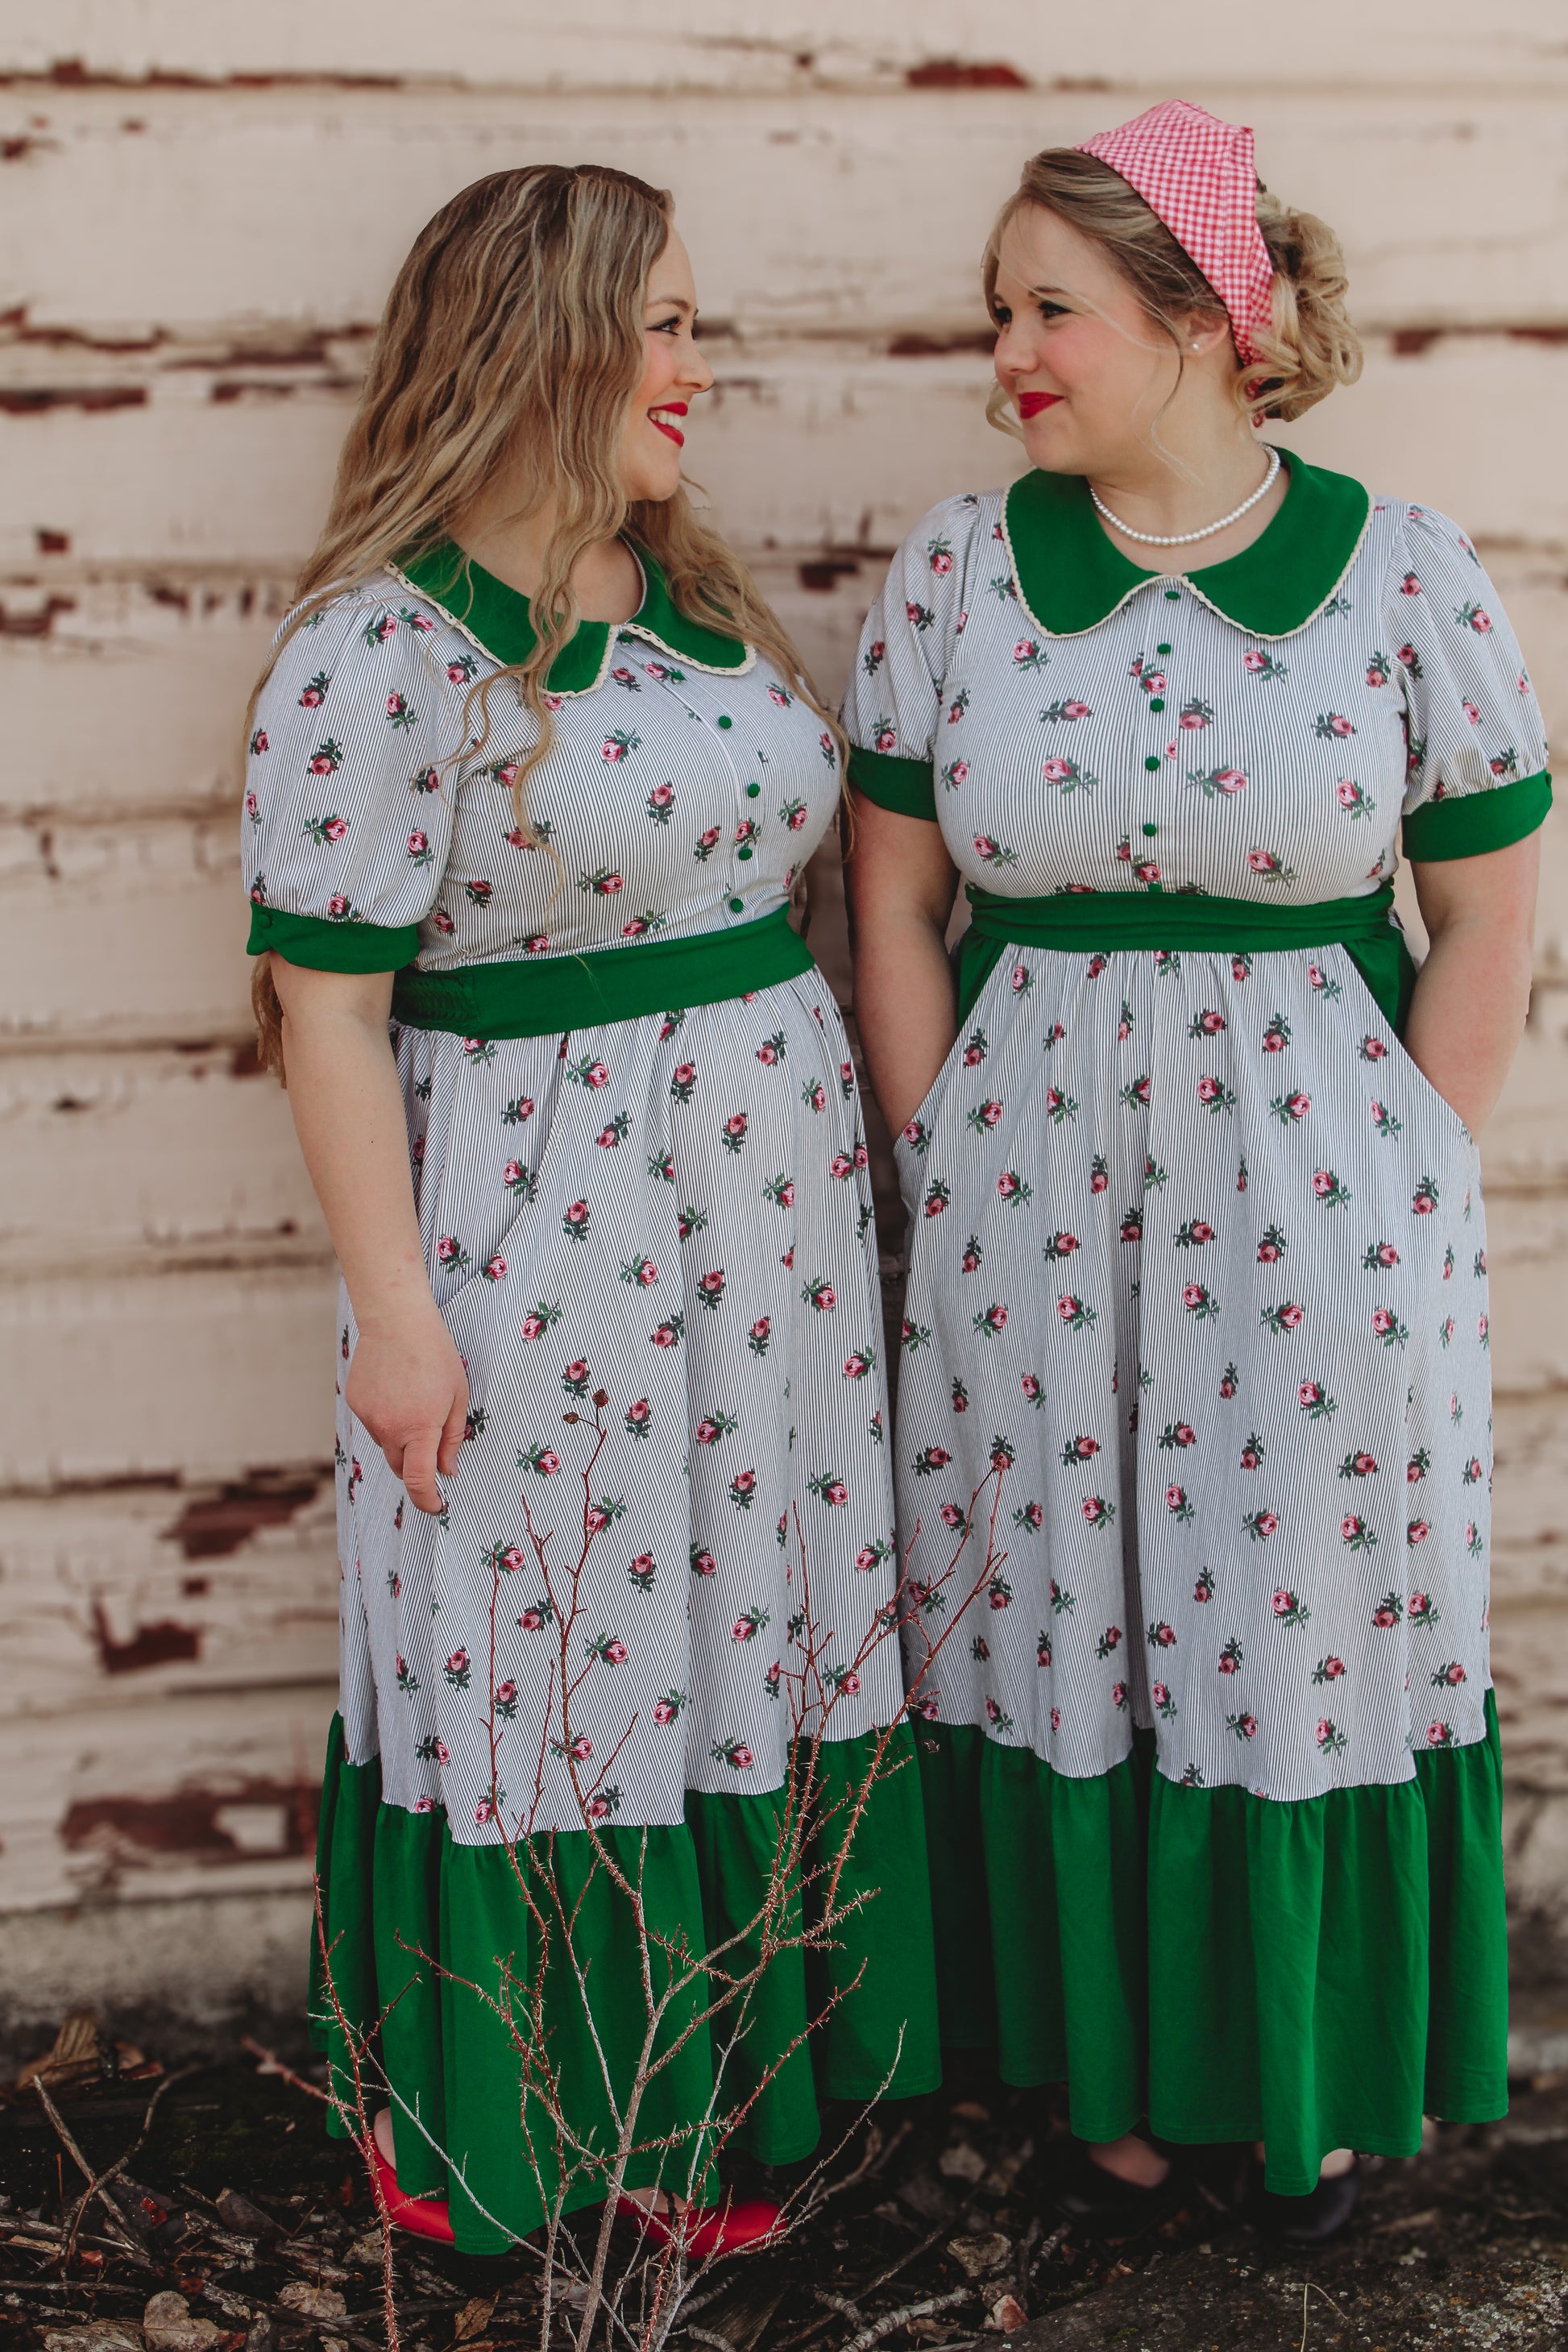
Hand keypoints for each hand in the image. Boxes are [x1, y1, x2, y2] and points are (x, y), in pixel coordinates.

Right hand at [345, 1303, 469, 1515]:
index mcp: (419, 1428)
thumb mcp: (458, 1396)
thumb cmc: (435, 1355)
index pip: (418, 1481)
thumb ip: (452, 1439)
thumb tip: (447, 1471)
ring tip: (415, 1402)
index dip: (427, 1500)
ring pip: (387, 1444)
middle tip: (433, 1450)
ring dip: (401, 1438)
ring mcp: (368, 1416)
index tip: (437, 1506)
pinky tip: (396, 1390)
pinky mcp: (355, 1403)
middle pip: (400, 1467)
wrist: (396, 1320)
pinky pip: (373, 1423)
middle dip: (416, 1468)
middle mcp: (389, 1428)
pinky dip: (386, 1418)